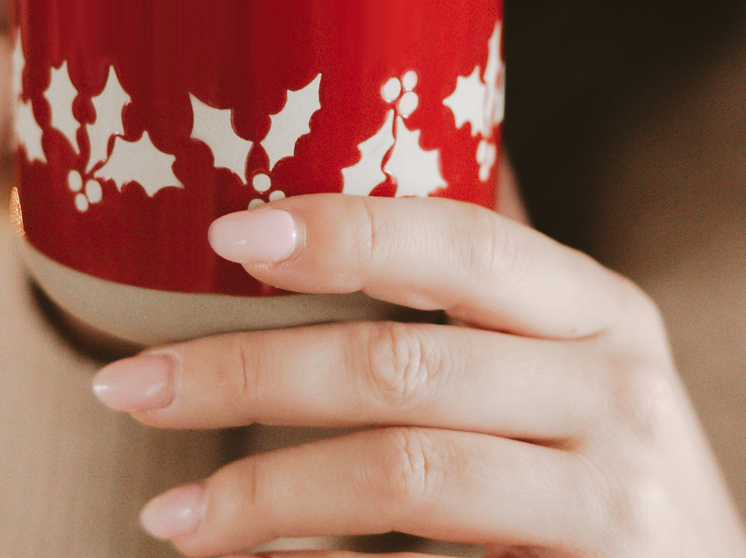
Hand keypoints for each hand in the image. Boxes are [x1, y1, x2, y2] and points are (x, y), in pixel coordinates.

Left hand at [91, 184, 745, 556]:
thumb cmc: (599, 457)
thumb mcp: (559, 363)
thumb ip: (460, 314)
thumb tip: (281, 257)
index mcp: (596, 305)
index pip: (454, 241)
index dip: (337, 231)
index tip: (225, 237)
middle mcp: (615, 387)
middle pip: (398, 362)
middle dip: (247, 370)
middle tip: (130, 385)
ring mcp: (615, 495)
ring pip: (401, 471)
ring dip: (262, 490)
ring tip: (168, 515)